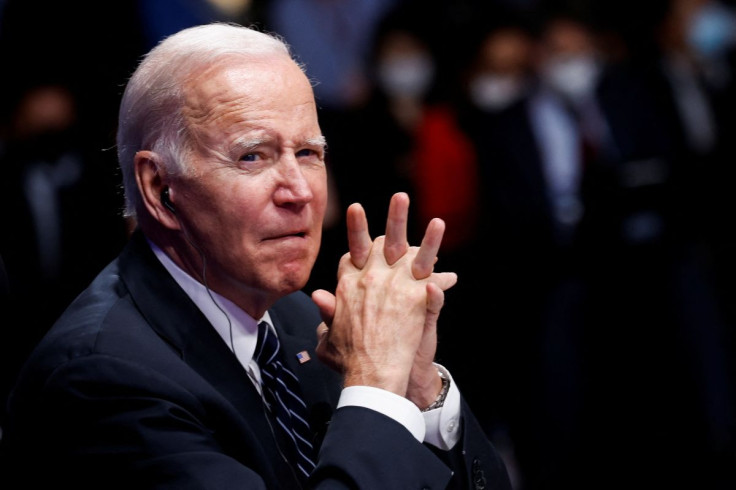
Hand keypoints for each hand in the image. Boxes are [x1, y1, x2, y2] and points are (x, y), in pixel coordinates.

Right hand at [312, 193, 455, 401]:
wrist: (370, 374)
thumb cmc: (347, 362)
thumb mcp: (328, 338)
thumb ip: (326, 316)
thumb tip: (318, 297)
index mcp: (347, 285)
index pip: (353, 255)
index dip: (360, 243)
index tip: (364, 229)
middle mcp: (369, 277)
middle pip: (378, 241)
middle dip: (391, 218)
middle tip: (400, 197)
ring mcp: (392, 283)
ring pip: (406, 249)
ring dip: (419, 231)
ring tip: (434, 218)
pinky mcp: (414, 295)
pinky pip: (428, 274)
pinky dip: (437, 264)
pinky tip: (447, 256)